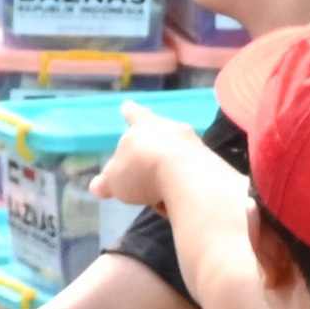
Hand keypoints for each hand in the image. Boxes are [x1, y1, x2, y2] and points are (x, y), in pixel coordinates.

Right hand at [101, 117, 233, 230]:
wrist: (187, 177)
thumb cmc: (143, 170)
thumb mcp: (116, 180)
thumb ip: (108, 182)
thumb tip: (97, 186)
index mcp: (143, 125)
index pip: (134, 115)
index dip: (130, 113)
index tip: (127, 105)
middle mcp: (171, 128)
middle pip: (161, 132)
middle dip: (155, 143)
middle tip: (147, 160)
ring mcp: (195, 144)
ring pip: (179, 155)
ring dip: (169, 171)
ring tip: (160, 196)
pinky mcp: (212, 164)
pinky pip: (192, 175)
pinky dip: (184, 186)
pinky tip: (178, 203)